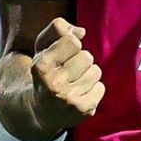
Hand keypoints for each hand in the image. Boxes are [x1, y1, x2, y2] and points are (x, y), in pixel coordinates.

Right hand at [30, 18, 103, 132]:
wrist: (40, 111)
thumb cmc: (45, 72)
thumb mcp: (42, 47)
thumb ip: (57, 29)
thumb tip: (82, 32)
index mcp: (42, 66)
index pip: (72, 41)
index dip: (70, 46)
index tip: (61, 56)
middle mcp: (54, 84)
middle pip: (86, 56)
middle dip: (79, 61)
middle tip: (67, 72)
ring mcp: (69, 99)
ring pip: (96, 71)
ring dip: (87, 75)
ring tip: (73, 83)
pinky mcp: (83, 110)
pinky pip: (101, 87)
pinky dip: (93, 89)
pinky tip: (79, 94)